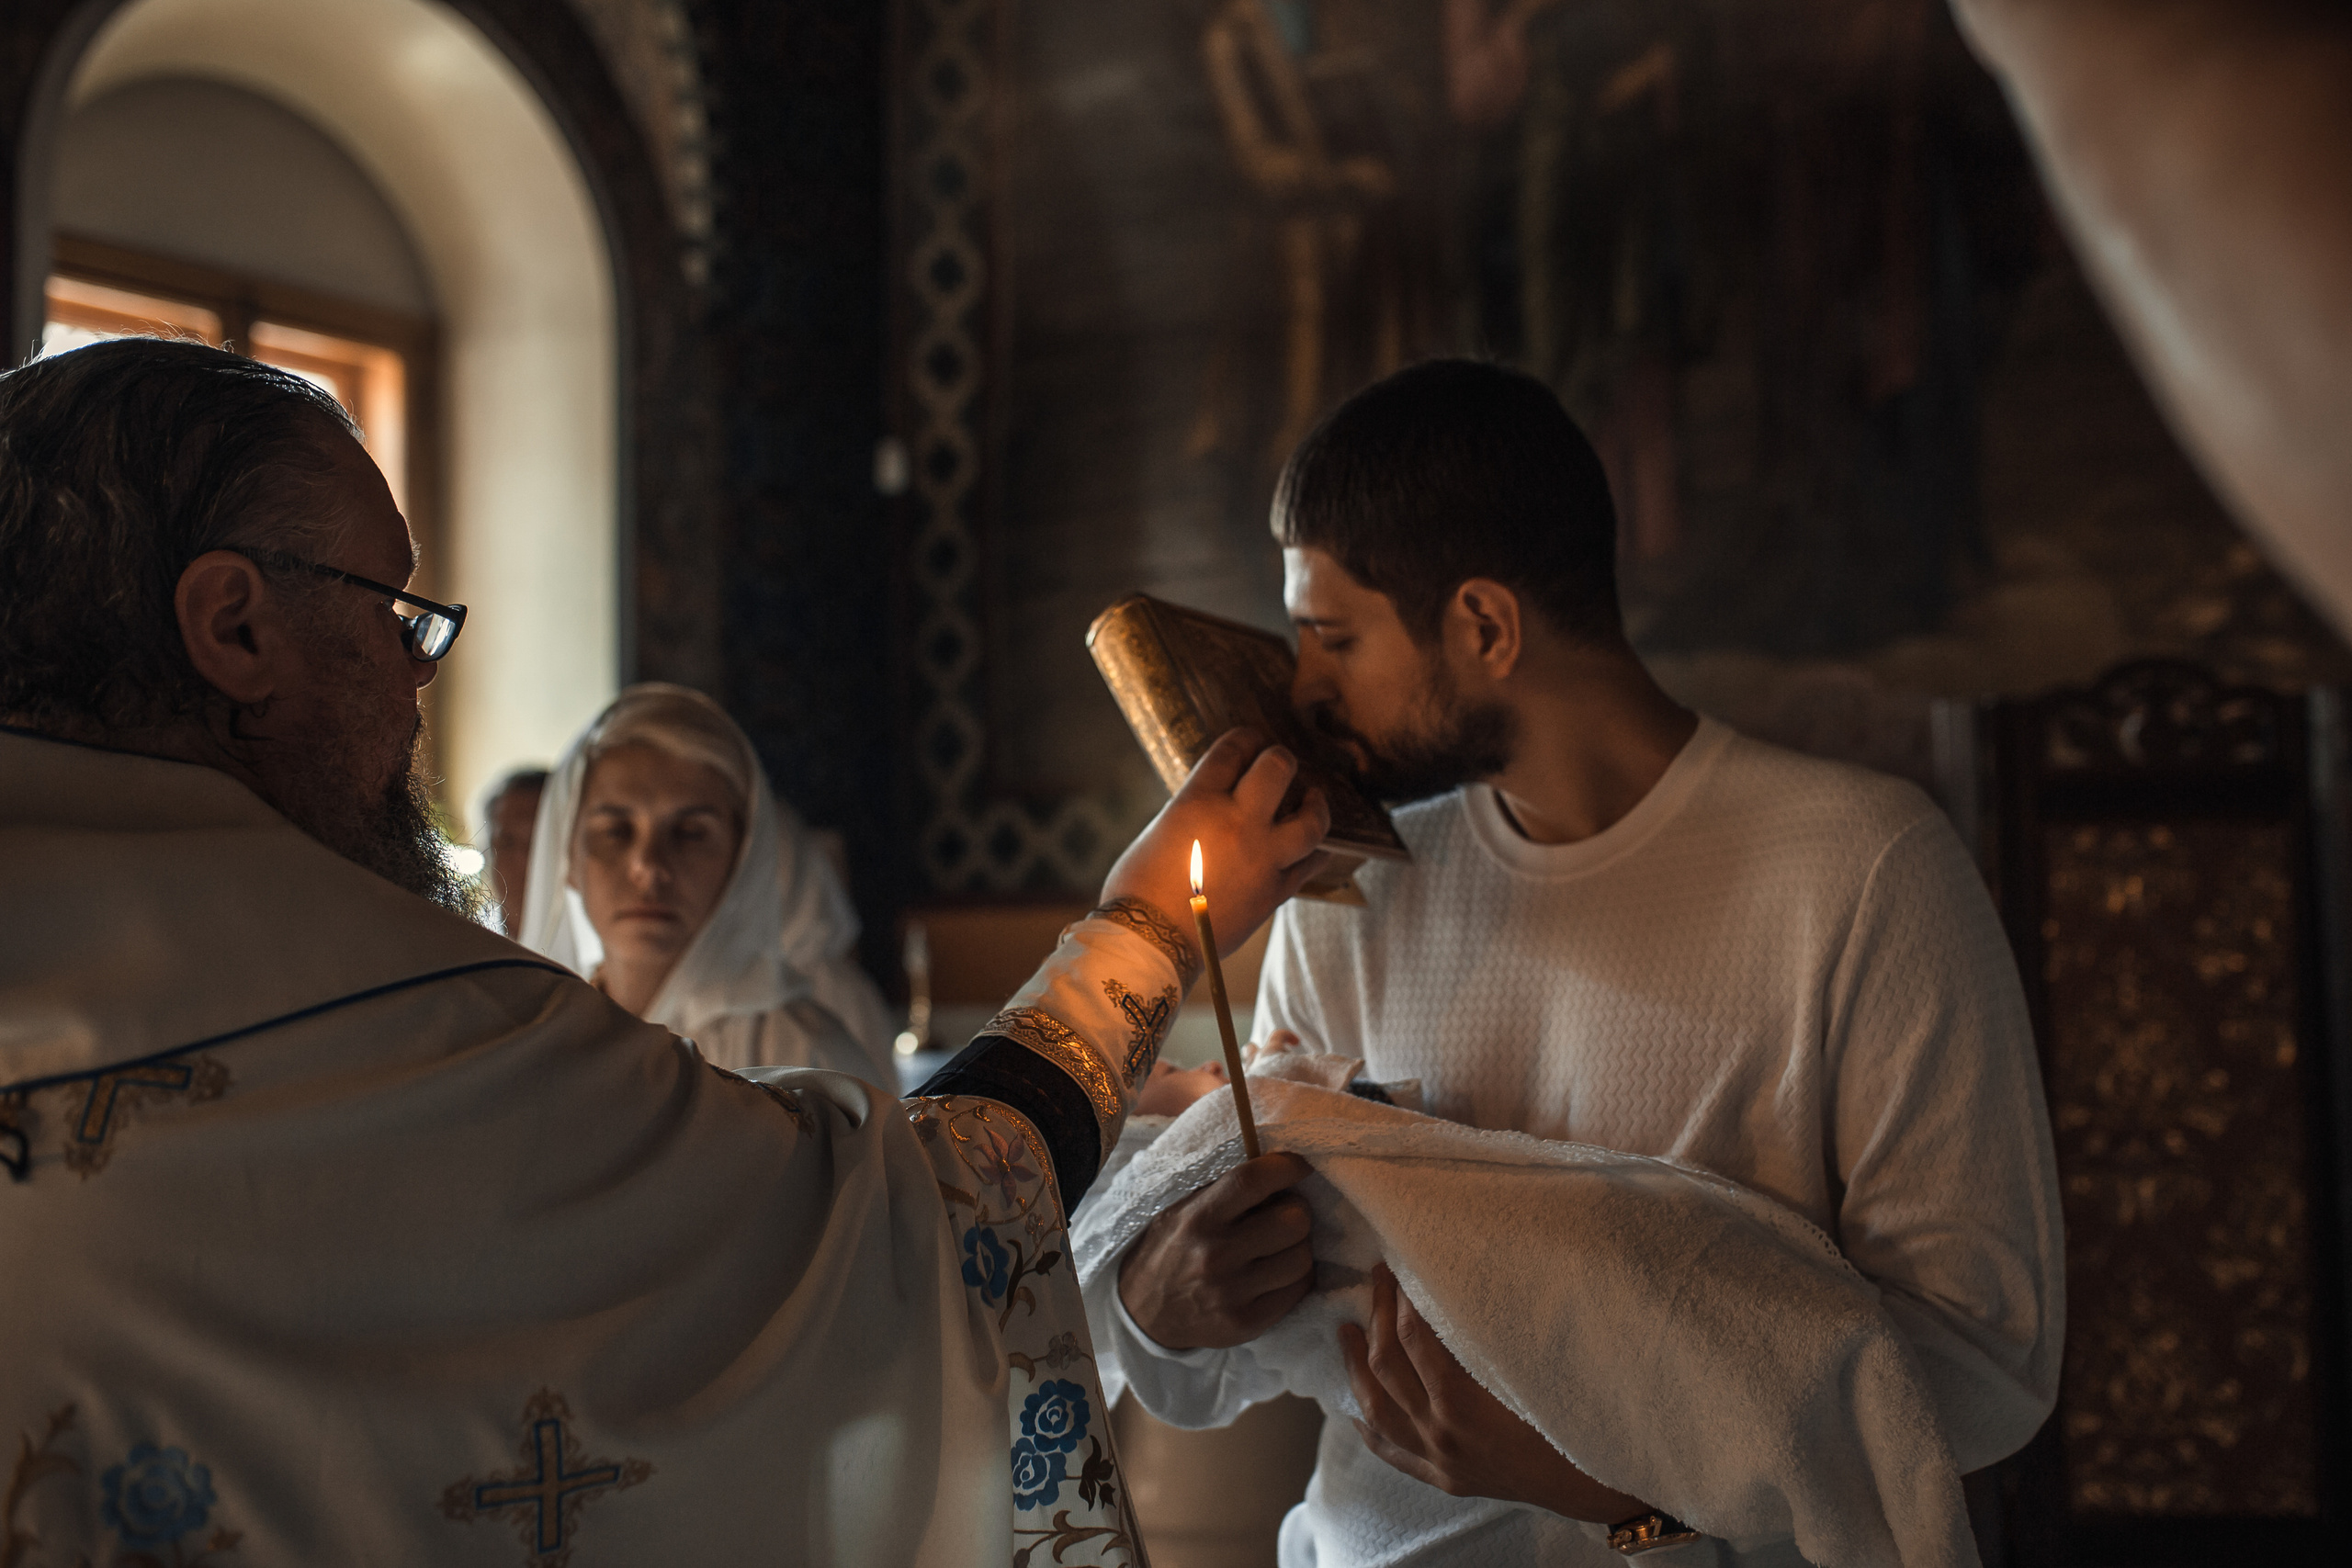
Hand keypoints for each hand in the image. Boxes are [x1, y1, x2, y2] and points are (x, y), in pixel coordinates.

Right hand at [1100, 728, 1331, 963]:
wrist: (1152, 943)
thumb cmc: (1138, 889)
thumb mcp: (1159, 831)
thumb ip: (1193, 812)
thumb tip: (1214, 807)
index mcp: (1200, 801)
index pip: (1233, 750)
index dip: (1245, 738)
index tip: (1250, 740)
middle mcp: (1238, 822)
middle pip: (1277, 768)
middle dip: (1280, 758)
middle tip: (1279, 762)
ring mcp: (1263, 858)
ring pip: (1311, 819)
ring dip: (1315, 803)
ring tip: (1313, 798)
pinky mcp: (1275, 892)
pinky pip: (1310, 864)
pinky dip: (1316, 851)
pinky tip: (1316, 845)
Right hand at [1117, 1152, 1316, 1349]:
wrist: (1143, 1313)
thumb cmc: (1171, 1250)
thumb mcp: (1183, 1210)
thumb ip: (1225, 1192)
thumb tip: (1276, 1171)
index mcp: (1198, 1218)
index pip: (1253, 1181)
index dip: (1287, 1167)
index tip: (1299, 1167)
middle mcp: (1215, 1255)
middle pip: (1293, 1221)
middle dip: (1296, 1211)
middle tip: (1284, 1213)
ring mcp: (1232, 1293)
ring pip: (1301, 1257)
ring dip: (1298, 1246)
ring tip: (1281, 1246)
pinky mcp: (1246, 1323)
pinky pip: (1299, 1290)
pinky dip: (1296, 1277)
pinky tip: (1279, 1272)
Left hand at [1343, 1265, 1644, 1522]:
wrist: (1594, 1484)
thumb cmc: (1572, 1417)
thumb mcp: (1533, 1369)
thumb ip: (1492, 1334)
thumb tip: (1459, 1284)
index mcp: (1463, 1404)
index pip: (1414, 1339)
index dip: (1402, 1298)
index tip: (1400, 1267)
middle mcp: (1441, 1434)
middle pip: (1387, 1367)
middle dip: (1376, 1317)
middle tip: (1375, 1280)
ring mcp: (1438, 1460)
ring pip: (1376, 1410)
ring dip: (1355, 1367)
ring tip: (1345, 1332)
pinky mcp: (1443, 1479)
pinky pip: (1391, 1452)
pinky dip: (1367, 1427)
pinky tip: (1354, 1408)